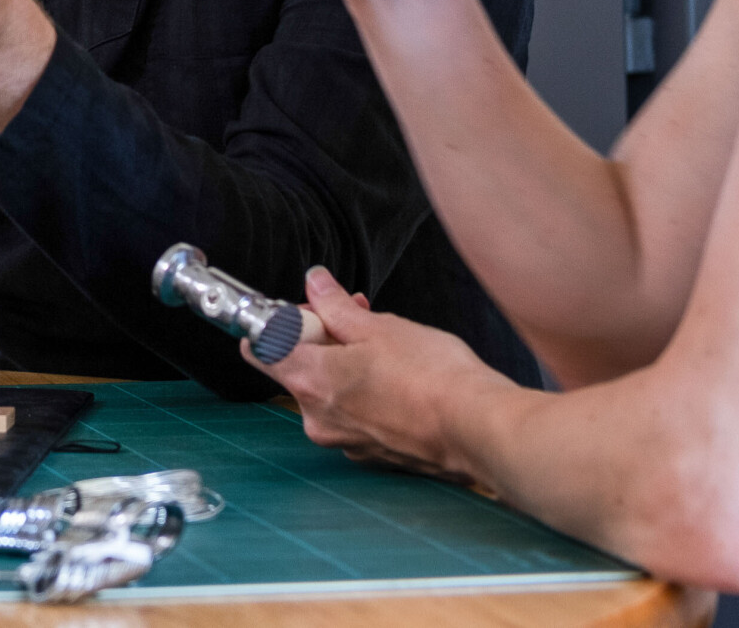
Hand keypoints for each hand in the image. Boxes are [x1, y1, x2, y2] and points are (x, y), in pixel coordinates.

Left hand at [257, 267, 495, 489]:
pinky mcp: (370, 453)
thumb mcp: (379, 326)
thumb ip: (336, 306)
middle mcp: (317, 419)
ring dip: (346, 365)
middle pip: (297, 368)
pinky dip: (366, 394)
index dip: (280, 321)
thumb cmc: (434, 380)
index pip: (259, 348)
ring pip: (328, 391)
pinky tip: (398, 380)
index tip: (309, 309)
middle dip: (321, 338)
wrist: (479, 429)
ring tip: (386, 347)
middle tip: (355, 317)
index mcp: (310, 381)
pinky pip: (353, 414)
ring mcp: (344, 440)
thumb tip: (315, 285)